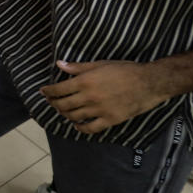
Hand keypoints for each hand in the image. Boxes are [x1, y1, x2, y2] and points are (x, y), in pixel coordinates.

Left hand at [40, 60, 168, 133]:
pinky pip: (90, 128)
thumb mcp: (99, 64)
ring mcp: (99, 110)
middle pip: (63, 104)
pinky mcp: (110, 120)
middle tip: (51, 101)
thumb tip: (59, 64)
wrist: (149, 82)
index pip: (58, 90)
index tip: (43, 91)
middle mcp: (89, 97)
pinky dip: (80, 128)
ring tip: (63, 110)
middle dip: (53, 103)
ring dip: (65, 114)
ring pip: (74, 116)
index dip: (48, 91)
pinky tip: (77, 125)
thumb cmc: (124, 70)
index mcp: (85, 82)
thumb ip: (78, 67)